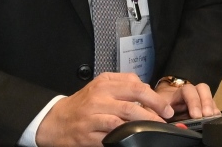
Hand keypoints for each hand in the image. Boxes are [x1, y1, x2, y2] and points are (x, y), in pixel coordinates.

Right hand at [36, 73, 171, 146]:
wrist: (55, 121)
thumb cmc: (83, 103)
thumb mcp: (101, 85)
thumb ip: (124, 83)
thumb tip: (147, 90)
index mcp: (104, 85)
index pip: (136, 88)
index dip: (155, 99)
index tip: (166, 108)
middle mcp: (98, 100)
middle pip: (131, 106)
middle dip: (153, 114)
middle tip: (164, 119)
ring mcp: (92, 118)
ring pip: (122, 122)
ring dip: (141, 126)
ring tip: (153, 129)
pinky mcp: (87, 136)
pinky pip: (110, 138)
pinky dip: (124, 138)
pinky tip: (133, 138)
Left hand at [155, 79, 220, 120]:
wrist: (159, 106)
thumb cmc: (155, 108)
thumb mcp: (152, 110)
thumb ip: (155, 115)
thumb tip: (160, 123)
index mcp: (177, 94)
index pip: (187, 90)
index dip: (193, 101)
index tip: (195, 115)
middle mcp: (189, 93)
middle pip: (202, 89)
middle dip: (205, 102)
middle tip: (207, 115)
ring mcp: (197, 99)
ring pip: (208, 96)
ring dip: (211, 106)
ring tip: (212, 117)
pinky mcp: (202, 107)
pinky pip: (211, 105)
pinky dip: (215, 111)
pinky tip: (215, 118)